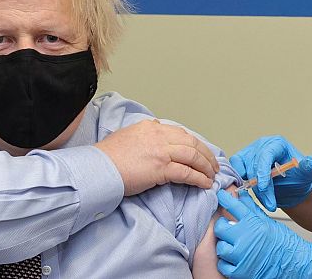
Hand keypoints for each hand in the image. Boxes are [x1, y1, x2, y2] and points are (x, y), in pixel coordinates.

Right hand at [95, 119, 218, 195]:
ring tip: (212, 175)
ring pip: (193, 156)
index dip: (195, 144)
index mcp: (151, 127)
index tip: (201, 152)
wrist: (98, 168)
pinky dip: (199, 178)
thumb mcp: (128, 136)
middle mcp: (159, 135)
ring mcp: (161, 151)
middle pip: (192, 142)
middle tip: (213, 164)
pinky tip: (204, 184)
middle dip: (206, 154)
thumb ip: (144, 135)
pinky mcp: (161, 168)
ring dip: (206, 167)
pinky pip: (187, 173)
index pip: (180, 133)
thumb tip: (154, 136)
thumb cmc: (108, 157)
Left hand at [214, 190, 311, 278]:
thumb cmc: (282, 243)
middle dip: (223, 228)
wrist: (294, 262)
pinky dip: (227, 264)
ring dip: (226, 247)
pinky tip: (236, 260)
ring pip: (220, 247)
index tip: (220, 196)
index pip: (232, 205)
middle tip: (229, 231)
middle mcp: (246, 237)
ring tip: (235, 247)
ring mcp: (242, 255)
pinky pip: (223, 265)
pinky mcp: (240, 271)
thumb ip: (251, 208)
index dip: (223, 199)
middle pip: (220, 227)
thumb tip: (241, 195)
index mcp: (253, 222)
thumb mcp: (267, 221)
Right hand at [229, 135, 311, 210]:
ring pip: (242, 171)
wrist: (292, 188)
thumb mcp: (307, 173)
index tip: (264, 187)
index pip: (265, 155)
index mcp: (276, 144)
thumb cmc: (299, 178)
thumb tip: (311, 161)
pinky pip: (235, 174)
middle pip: (253, 165)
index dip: (262, 171)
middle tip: (270, 203)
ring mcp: (249, 155)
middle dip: (261, 187)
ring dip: (253, 190)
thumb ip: (308, 167)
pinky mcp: (241, 165)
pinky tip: (254, 196)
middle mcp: (261, 146)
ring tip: (267, 201)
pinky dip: (241, 186)